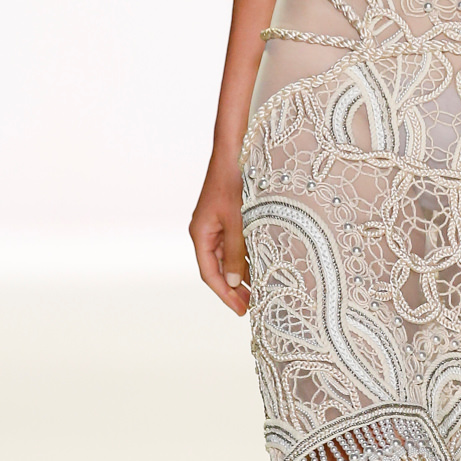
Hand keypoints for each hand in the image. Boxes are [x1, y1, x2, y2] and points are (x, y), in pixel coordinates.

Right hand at [190, 159, 249, 314]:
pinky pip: (234, 245)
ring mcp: (215, 225)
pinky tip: (260, 268)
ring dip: (241, 275)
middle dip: (233, 289)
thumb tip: (235, 283)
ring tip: (259, 292)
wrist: (235, 150)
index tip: (240, 310)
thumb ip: (237, 252)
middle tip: (252, 307)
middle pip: (217, 269)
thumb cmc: (234, 182)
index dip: (225, 294)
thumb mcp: (238, 221)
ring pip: (227, 258)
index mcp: (200, 233)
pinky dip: (246, 258)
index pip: (210, 273)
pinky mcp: (227, 218)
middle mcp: (205, 232)